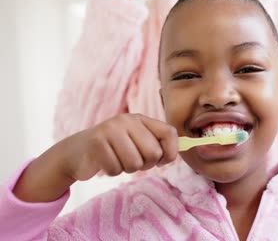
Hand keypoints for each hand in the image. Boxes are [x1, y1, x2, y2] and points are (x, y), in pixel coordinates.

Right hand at [13, 114, 177, 202]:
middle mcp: (126, 120)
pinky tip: (105, 162)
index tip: (162, 160)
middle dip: (146, 164)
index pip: (169, 133)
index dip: (171, 152)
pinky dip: (112, 171)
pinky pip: (116, 169)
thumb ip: (158, 143)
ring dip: (127, 169)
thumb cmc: (114, 149)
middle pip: (153, 153)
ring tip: (117, 160)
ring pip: (134, 163)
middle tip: (133, 160)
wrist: (76, 152)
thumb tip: (187, 147)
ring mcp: (110, 130)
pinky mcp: (96, 143)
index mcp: (140, 119)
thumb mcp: (137, 141)